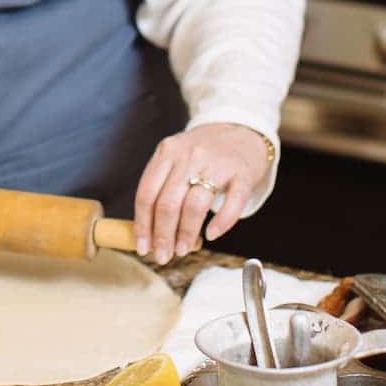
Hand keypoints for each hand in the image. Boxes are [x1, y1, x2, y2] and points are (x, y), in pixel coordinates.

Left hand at [132, 123, 269, 264]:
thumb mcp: (177, 156)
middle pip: (167, 203)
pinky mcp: (242, 174)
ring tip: (182, 250)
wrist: (243, 129)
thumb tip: (148, 230)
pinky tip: (211, 235)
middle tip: (163, 256)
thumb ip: (162, 184)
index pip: (146, 194)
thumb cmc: (205, 151)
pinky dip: (220, 224)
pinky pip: (231, 204)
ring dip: (186, 233)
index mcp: (168, 152)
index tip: (142, 246)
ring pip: (194, 206)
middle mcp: (190, 156)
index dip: (142, 225)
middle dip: (162, 236)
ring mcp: (217, 164)